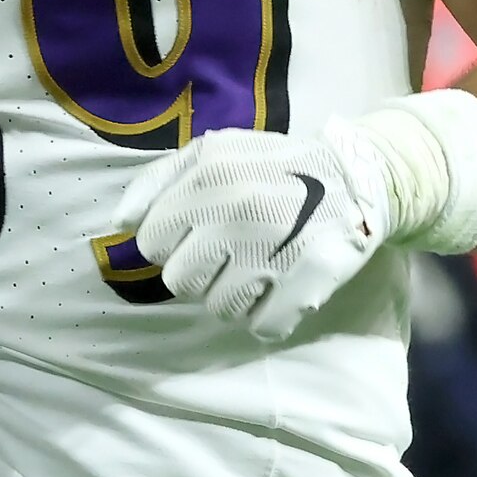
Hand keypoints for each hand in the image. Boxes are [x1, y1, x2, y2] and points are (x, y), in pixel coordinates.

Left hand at [119, 121, 388, 341]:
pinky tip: (284, 283)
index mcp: (209, 176)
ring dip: (236, 295)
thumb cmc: (272, 168)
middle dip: (202, 272)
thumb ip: (159, 180)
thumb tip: (120, 223)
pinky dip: (271, 313)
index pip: (152, 242)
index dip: (174, 241)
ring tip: (260, 265)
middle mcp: (236, 211)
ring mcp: (272, 250)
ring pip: (219, 309)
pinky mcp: (305, 283)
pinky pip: (262, 326)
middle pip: (180, 282)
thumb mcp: (213, 151)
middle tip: (232, 253)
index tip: (200, 231)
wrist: (356, 177)